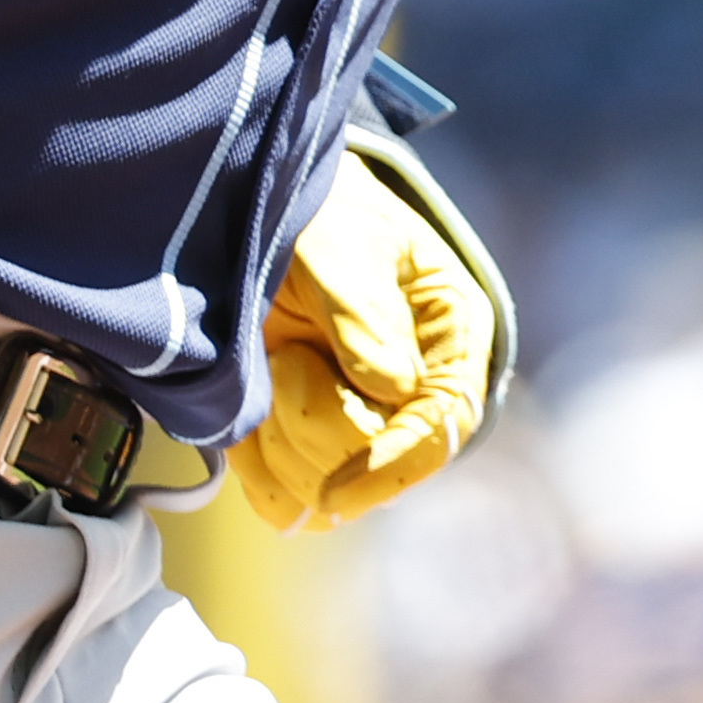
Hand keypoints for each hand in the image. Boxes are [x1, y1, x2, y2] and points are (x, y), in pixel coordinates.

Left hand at [231, 143, 500, 530]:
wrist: (269, 207)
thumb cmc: (324, 215)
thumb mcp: (342, 244)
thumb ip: (363, 311)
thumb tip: (393, 390)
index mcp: (452, 339)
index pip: (439, 431)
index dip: (389, 465)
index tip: (335, 490)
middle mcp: (416, 392)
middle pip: (376, 467)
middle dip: (318, 425)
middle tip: (288, 355)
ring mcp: (361, 420)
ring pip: (323, 490)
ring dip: (281, 438)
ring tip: (275, 362)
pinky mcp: (306, 440)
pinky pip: (280, 496)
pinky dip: (255, 465)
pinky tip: (250, 412)